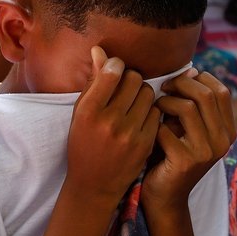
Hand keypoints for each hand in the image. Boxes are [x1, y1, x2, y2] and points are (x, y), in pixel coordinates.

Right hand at [65, 46, 159, 204]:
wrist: (94, 185)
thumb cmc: (83, 144)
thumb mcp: (81, 113)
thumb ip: (92, 81)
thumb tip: (99, 50)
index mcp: (89, 112)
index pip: (113, 72)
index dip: (116, 65)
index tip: (114, 71)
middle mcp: (109, 122)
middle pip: (134, 79)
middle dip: (130, 79)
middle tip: (124, 88)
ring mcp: (130, 134)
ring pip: (148, 93)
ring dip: (141, 93)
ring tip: (132, 102)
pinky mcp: (146, 144)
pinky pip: (156, 112)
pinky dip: (149, 111)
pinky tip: (140, 118)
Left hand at [142, 67, 234, 212]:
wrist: (163, 197)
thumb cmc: (170, 155)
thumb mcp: (185, 127)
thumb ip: (191, 103)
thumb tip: (190, 71)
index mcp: (227, 130)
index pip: (220, 91)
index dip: (198, 80)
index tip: (177, 82)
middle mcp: (223, 141)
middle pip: (206, 95)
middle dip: (180, 85)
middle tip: (162, 89)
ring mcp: (207, 152)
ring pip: (188, 108)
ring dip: (165, 102)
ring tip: (155, 108)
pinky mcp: (186, 162)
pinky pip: (166, 129)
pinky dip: (154, 125)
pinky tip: (149, 132)